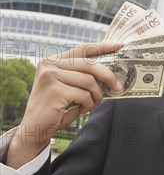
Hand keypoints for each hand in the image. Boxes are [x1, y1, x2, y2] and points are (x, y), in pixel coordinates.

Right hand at [6, 42, 122, 168]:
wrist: (35, 129)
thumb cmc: (56, 108)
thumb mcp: (68, 86)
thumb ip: (82, 75)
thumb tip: (110, 72)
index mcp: (53, 60)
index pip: (82, 49)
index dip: (102, 47)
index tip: (119, 46)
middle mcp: (50, 64)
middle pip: (89, 64)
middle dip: (108, 76)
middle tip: (118, 86)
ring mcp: (51, 76)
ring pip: (89, 81)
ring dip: (96, 96)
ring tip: (91, 104)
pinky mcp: (55, 90)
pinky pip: (84, 95)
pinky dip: (88, 104)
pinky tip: (81, 109)